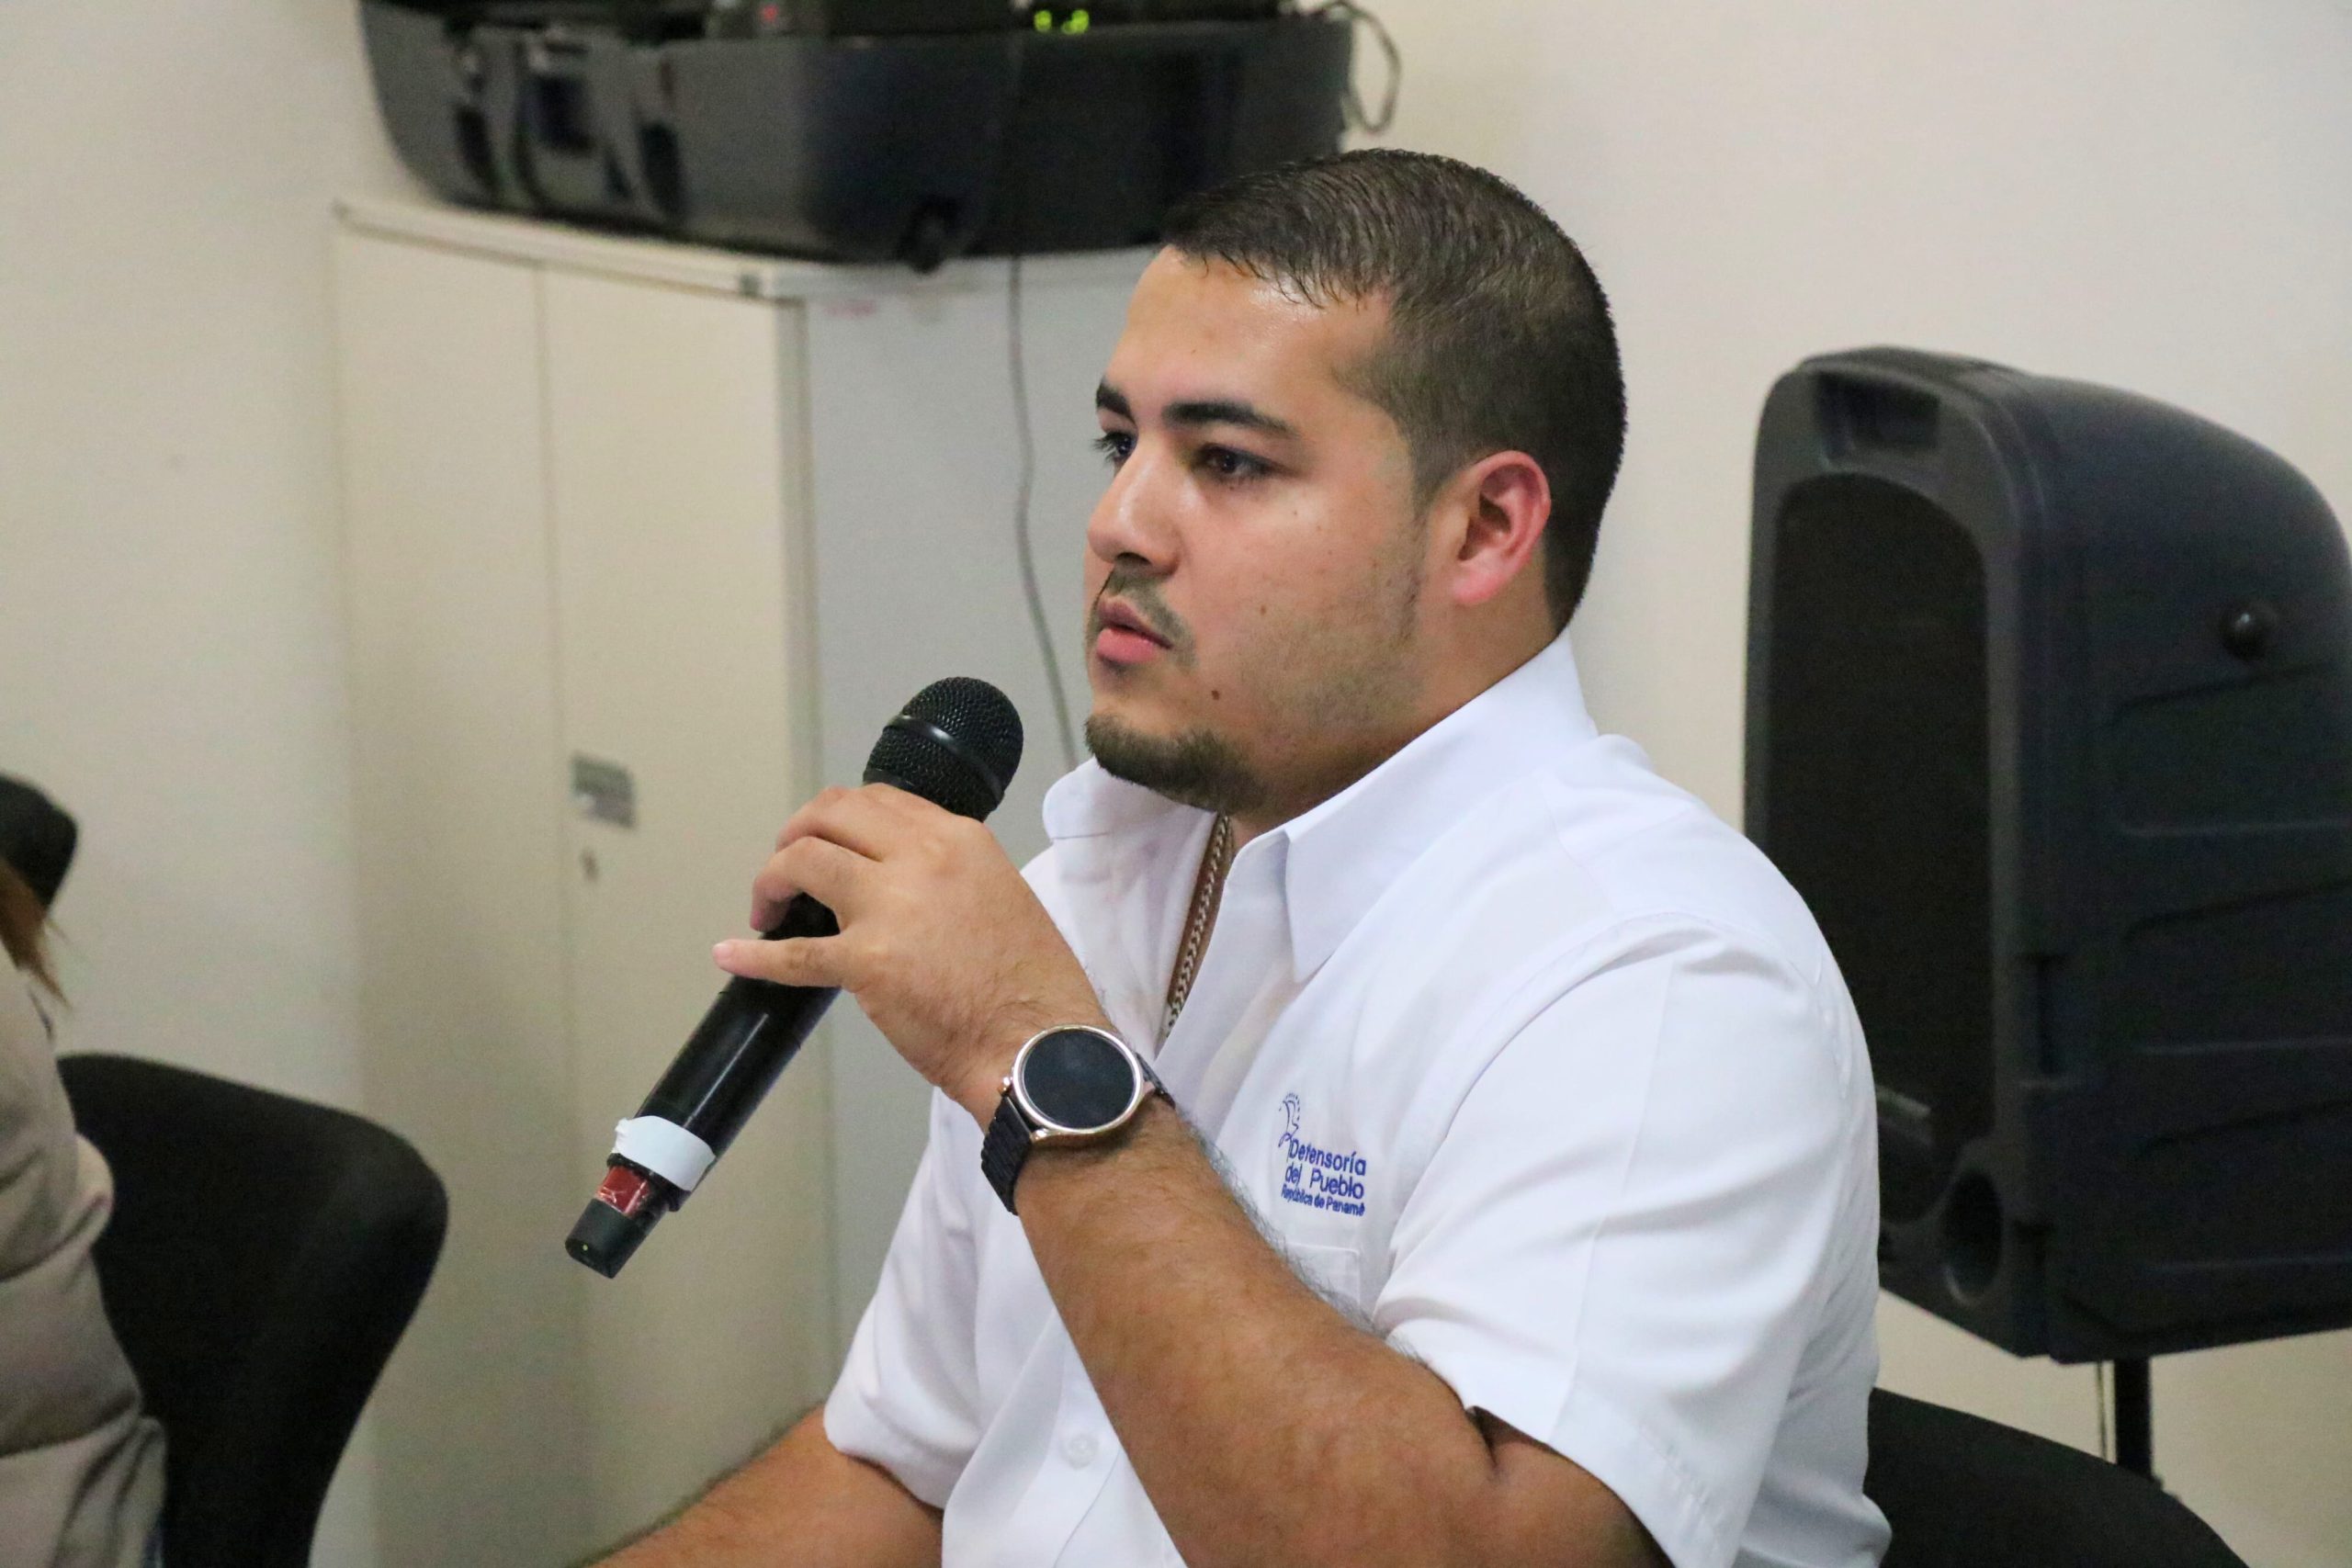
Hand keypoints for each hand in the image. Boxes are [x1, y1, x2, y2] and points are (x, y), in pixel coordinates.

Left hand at [715, 785, 1108, 1122]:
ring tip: (766, 910)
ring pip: (803, 861)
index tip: (827, 843)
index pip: (880, 801)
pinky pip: (792, 953)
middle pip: (831, 814)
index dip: (839, 819)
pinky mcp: (866, 962)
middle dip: (794, 834)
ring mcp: (890, 907)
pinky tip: (733, 955)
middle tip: (784, 868)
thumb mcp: (1002, 897)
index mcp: (960, 840)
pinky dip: (755, 955)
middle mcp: (922, 858)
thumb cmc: (1032, 989)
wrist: (1039, 1048)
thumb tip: (901, 883)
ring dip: (772, 881)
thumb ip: (950, 876)